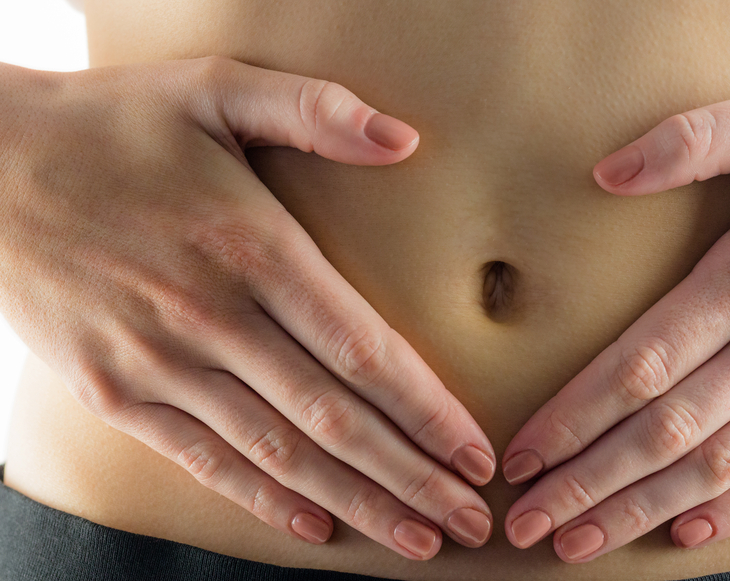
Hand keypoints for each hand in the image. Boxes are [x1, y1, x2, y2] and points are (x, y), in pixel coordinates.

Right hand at [0, 57, 494, 559]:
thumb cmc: (112, 126)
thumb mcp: (213, 89)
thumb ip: (314, 110)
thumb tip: (405, 139)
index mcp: (253, 247)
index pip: (363, 349)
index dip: (427, 409)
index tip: (475, 453)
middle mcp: (212, 318)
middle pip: (334, 417)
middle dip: (411, 476)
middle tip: (468, 519)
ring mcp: (159, 364)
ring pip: (278, 453)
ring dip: (355, 502)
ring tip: (415, 539)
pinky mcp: (115, 393)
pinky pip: (203, 460)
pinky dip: (262, 498)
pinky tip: (314, 526)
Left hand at [500, 81, 729, 560]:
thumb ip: (697, 138)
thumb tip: (606, 171)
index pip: (642, 362)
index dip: (574, 416)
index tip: (521, 454)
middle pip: (668, 430)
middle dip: (588, 482)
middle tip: (523, 523)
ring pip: (724, 466)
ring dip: (643, 509)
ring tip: (580, 542)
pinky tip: (685, 533)